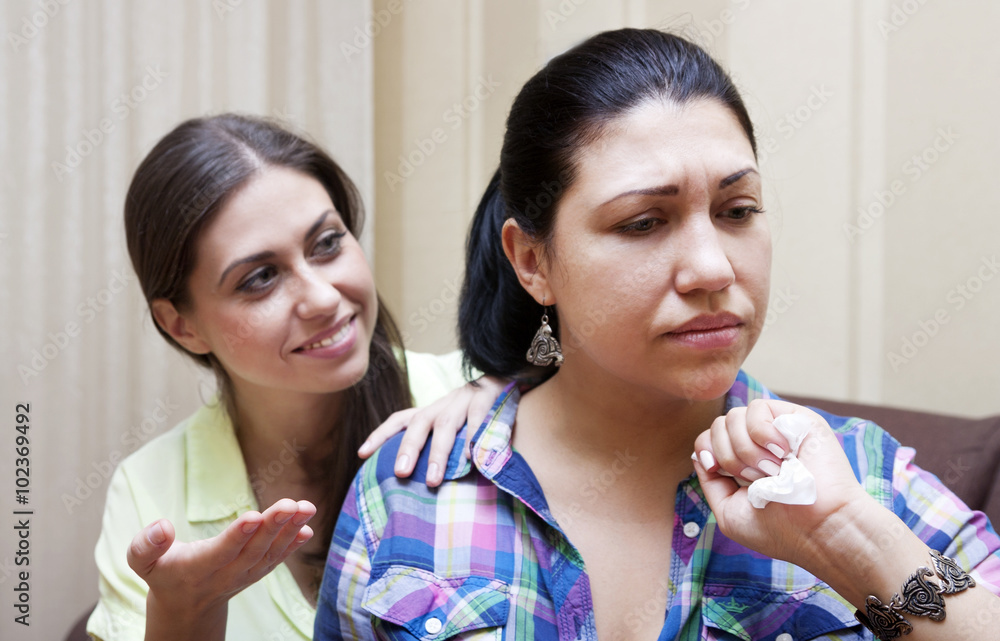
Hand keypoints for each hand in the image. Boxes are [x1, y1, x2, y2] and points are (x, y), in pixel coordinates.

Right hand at [127, 498, 314, 637]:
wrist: (185, 605)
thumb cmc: (163, 572)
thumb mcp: (141, 562)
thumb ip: (146, 545)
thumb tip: (161, 526)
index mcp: (197, 569)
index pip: (221, 552)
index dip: (238, 535)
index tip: (254, 516)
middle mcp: (225, 574)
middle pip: (252, 550)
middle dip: (273, 526)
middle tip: (291, 504)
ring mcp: (244, 576)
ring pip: (269, 553)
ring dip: (289, 531)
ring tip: (306, 508)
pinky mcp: (256, 573)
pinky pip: (276, 560)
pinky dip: (292, 545)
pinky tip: (306, 528)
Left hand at [358, 376, 507, 485]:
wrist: (509, 377)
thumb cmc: (479, 413)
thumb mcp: (456, 425)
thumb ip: (442, 445)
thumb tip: (423, 481)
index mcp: (433, 410)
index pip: (400, 419)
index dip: (380, 434)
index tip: (361, 454)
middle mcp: (444, 403)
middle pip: (419, 422)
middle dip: (408, 448)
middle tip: (399, 473)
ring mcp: (465, 399)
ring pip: (445, 424)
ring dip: (437, 453)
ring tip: (432, 479)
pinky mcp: (487, 399)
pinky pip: (477, 420)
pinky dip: (472, 440)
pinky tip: (469, 460)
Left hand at [693, 399, 872, 568]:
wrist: (821, 529)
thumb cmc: (780, 529)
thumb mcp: (730, 513)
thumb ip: (710, 482)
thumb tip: (701, 453)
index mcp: (742, 464)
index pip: (708, 439)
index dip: (706, 450)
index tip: (717, 470)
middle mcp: (757, 445)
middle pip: (718, 426)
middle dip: (729, 457)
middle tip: (756, 479)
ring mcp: (775, 430)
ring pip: (733, 417)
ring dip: (747, 450)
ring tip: (772, 471)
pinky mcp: (794, 418)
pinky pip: (757, 408)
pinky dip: (762, 433)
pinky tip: (782, 453)